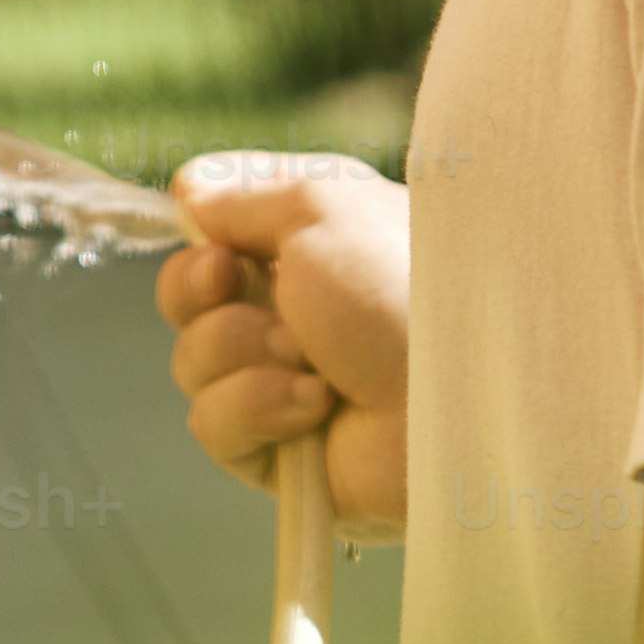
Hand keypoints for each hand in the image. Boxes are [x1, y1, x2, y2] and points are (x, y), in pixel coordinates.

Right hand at [157, 151, 408, 538]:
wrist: (455, 404)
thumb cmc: (398, 289)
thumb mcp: (320, 207)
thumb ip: (243, 195)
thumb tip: (188, 192)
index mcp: (315, 240)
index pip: (222, 227)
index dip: (202, 230)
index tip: (209, 230)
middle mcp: (297, 308)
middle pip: (190, 295)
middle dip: (200, 289)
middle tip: (230, 282)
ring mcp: (284, 380)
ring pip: (194, 360)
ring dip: (241, 352)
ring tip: (309, 361)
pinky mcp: (279, 451)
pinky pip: (216, 423)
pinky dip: (257, 408)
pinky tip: (315, 409)